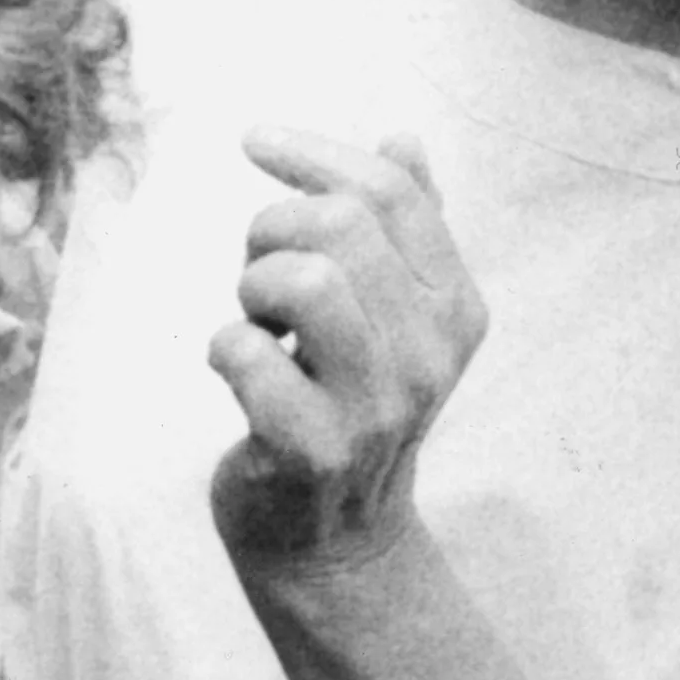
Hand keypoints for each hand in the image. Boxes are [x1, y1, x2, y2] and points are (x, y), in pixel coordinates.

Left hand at [208, 127, 487, 582]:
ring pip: (306, 279)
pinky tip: (236, 370)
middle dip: (273, 230)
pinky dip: (224, 348)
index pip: (392, 191)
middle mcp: (429, 355)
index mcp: (456, 308)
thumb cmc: (350, 408)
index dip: (314, 152)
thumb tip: (402, 135)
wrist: (335, 544)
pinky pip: (248, 356)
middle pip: (341, 225)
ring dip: (252, 286)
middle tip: (260, 276)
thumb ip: (408, 228)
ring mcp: (375, 407)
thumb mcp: (396, 317)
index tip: (255, 141)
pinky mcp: (312, 452)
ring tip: (257, 321)